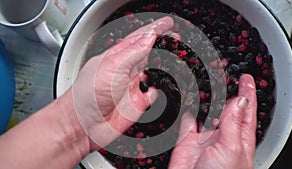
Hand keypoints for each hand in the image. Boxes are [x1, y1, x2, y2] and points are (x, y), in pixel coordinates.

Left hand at [67, 17, 173, 147]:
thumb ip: (134, 52)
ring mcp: (132, 87)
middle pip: (148, 52)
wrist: (84, 125)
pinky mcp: (137, 103)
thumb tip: (150, 38)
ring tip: (174, 56)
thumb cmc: (87, 95)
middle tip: (175, 37)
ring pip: (153, 71)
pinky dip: (160, 89)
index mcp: (117, 57)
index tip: (167, 23)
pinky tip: (162, 86)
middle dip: (162, 44)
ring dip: (164, 64)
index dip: (154, 29)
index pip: (139, 38)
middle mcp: (125, 70)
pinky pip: (154, 94)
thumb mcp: (112, 66)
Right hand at [168, 74, 256, 168]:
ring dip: (207, 97)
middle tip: (225, 73)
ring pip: (207, 111)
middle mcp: (223, 136)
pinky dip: (187, 107)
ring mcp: (204, 137)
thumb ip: (233, 123)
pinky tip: (189, 96)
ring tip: (208, 80)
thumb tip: (239, 101)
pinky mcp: (187, 139)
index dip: (248, 93)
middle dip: (227, 91)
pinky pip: (187, 118)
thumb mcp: (233, 148)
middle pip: (226, 108)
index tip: (247, 78)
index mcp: (240, 139)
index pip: (247, 111)